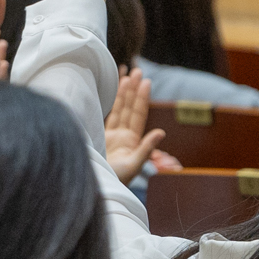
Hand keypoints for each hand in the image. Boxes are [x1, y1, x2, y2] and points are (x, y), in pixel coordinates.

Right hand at [105, 69, 163, 183]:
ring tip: (128, 75)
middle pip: (130, 108)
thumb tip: (161, 132)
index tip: (146, 82)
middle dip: (134, 90)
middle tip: (138, 71)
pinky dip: (110, 104)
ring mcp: (111, 136)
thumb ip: (146, 148)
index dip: (142, 98)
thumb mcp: (133, 165)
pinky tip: (112, 91)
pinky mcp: (99, 137)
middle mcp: (123, 136)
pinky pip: (106, 116)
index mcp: (132, 141)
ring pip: (118, 110)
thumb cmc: (115, 180)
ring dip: (123, 93)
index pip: (138, 114)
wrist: (97, 188)